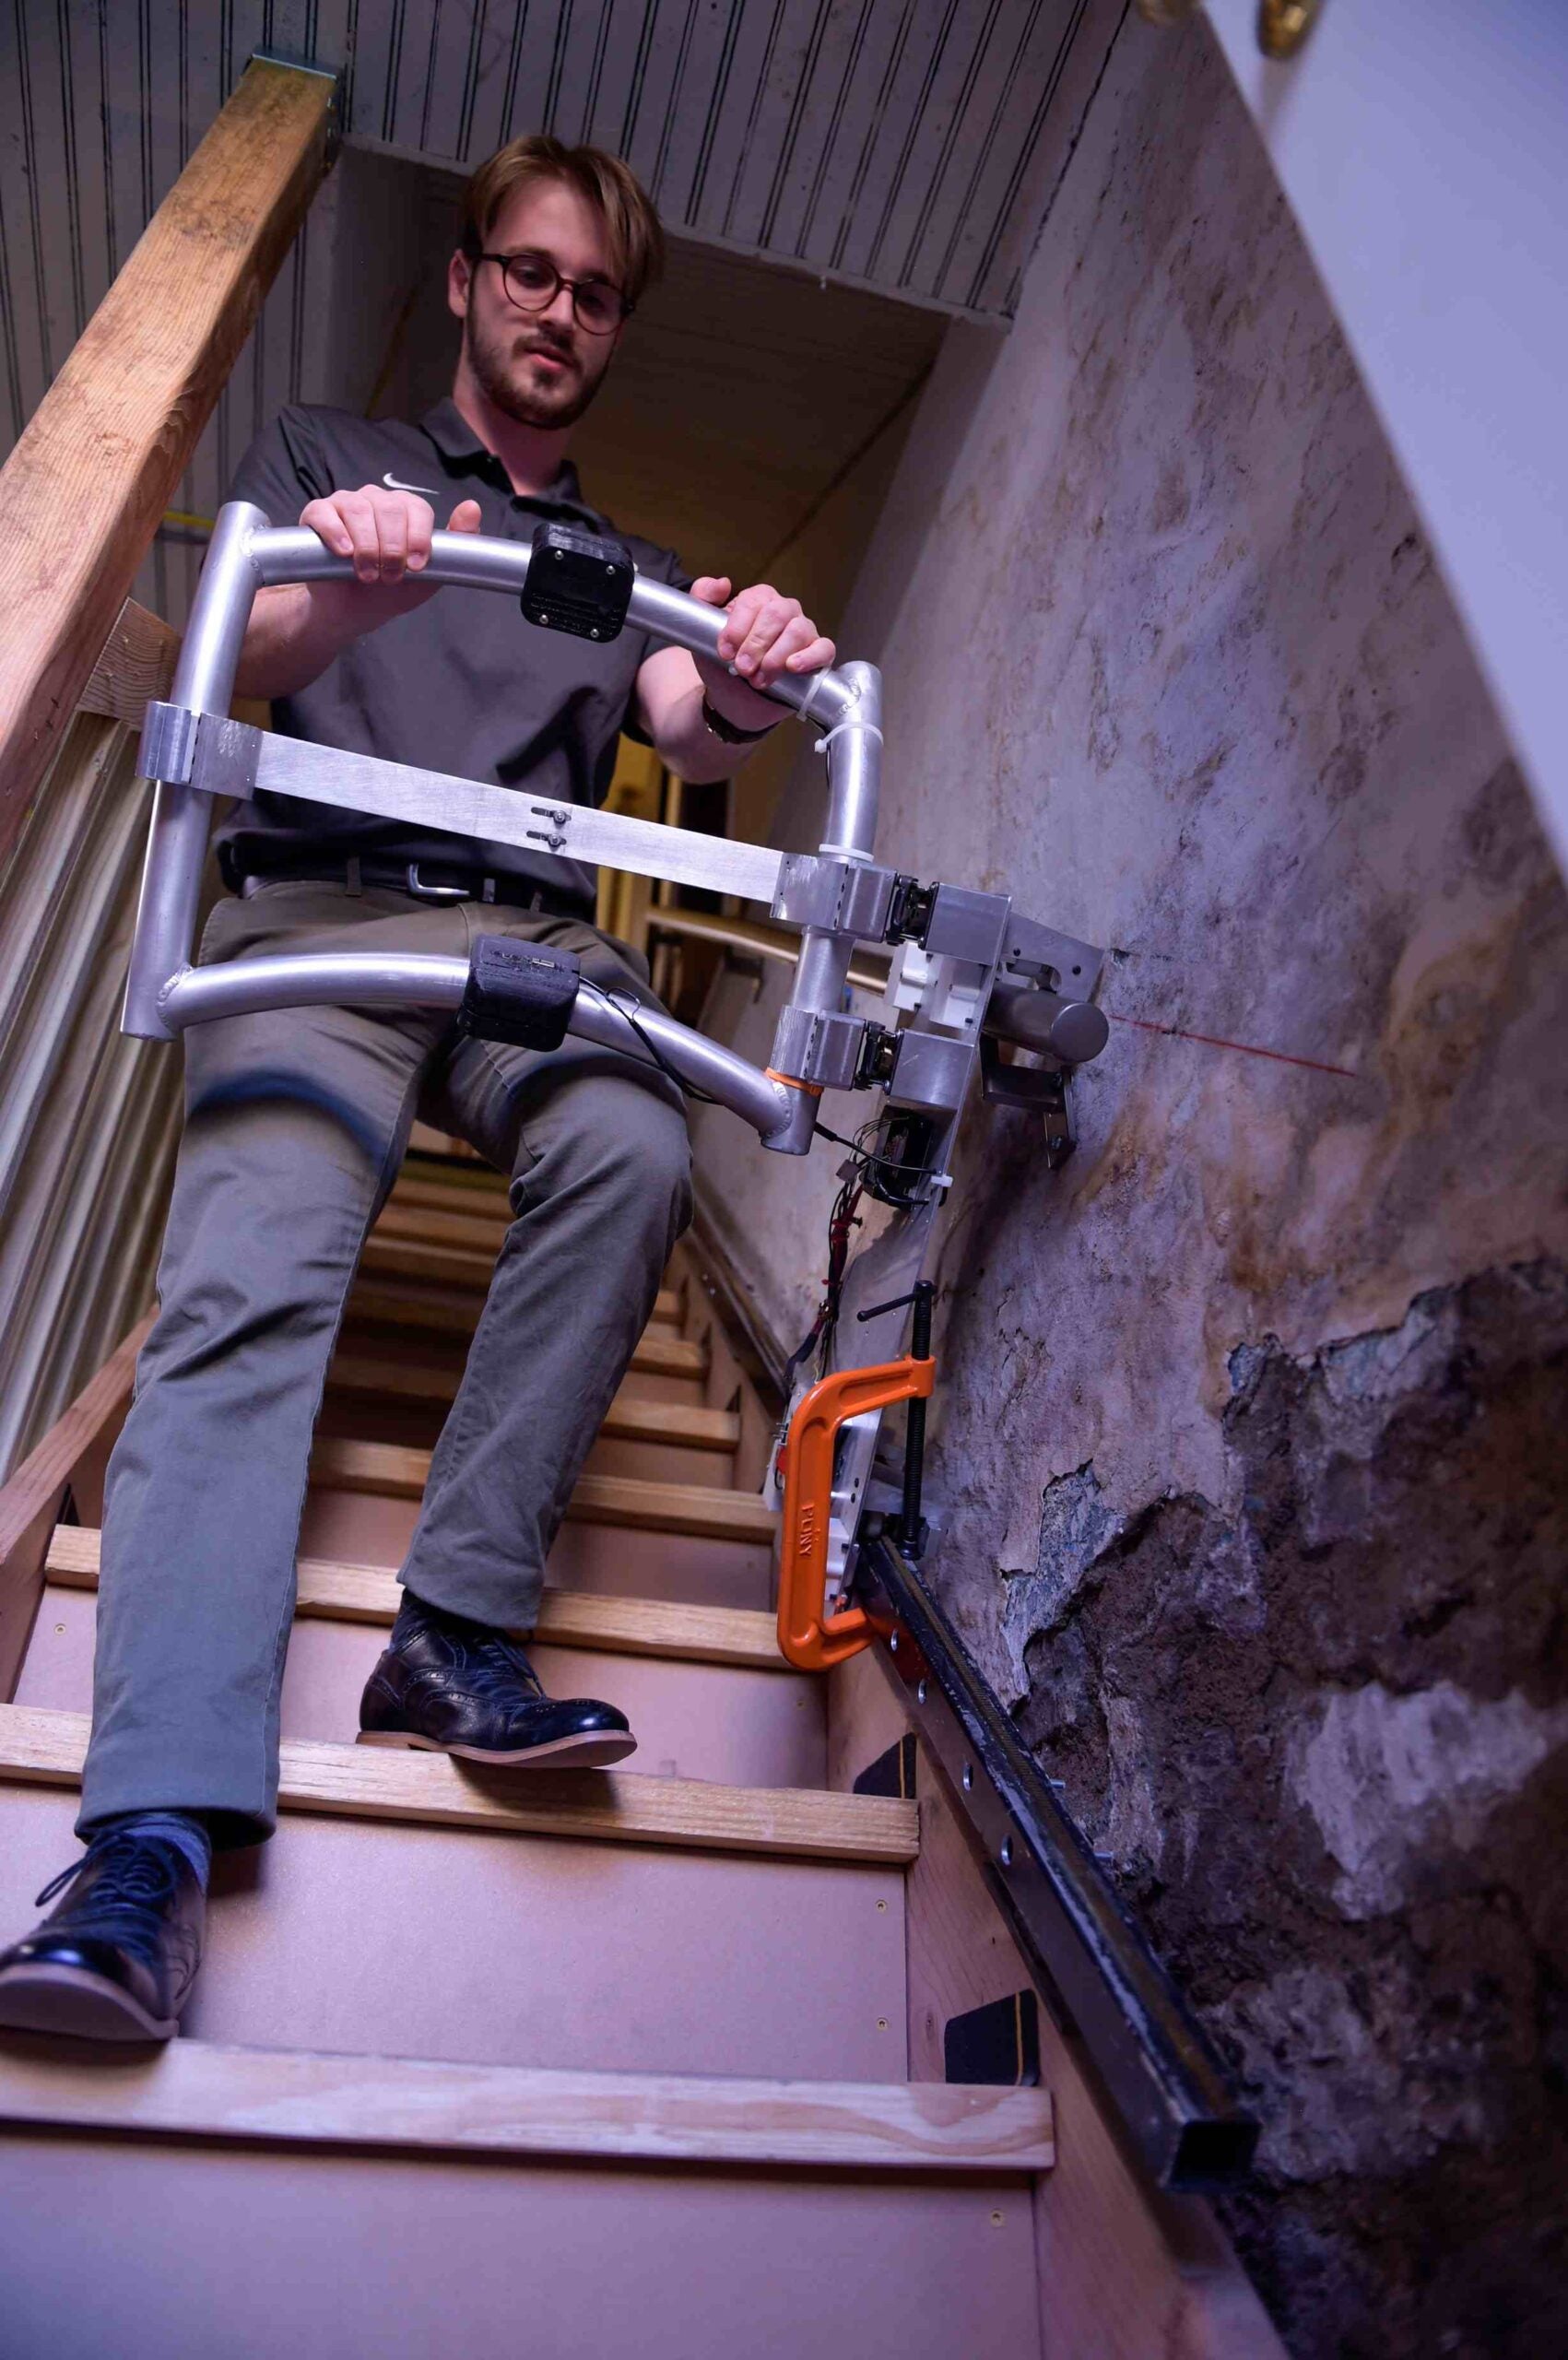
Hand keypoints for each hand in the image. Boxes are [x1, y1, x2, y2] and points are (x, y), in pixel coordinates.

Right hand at [299, 485, 482, 616]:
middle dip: (392, 547)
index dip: (417, 537)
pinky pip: (325, 512)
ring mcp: (346, 503)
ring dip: (367, 547)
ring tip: (367, 574)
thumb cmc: (390, 589)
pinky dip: (336, 533)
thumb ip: (456, 544)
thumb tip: (473, 508)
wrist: (351, 610)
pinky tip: (345, 553)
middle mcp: (376, 500)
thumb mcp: (429, 574)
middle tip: (389, 576)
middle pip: (389, 509)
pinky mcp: (317, 513)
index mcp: (404, 509)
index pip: (416, 508)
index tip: (415, 566)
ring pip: (359, 510)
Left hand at [689, 576, 835, 727]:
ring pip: (798, 631)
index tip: (725, 653)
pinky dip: (810, 657)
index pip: (753, 601)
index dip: (738, 627)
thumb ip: (702, 599)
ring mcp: (804, 630)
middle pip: (777, 614)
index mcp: (759, 600)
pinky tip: (792, 667)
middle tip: (742, 669)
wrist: (736, 699)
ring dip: (775, 657)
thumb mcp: (702, 632)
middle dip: (756, 644)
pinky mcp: (818, 654)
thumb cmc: (724, 663)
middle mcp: (785, 610)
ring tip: (759, 679)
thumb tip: (722, 583)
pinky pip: (824, 648)